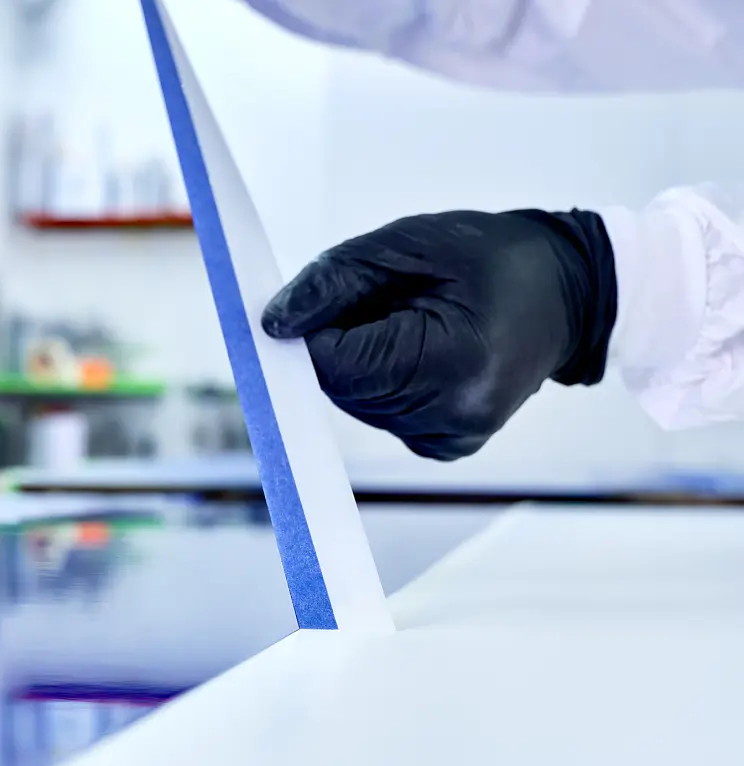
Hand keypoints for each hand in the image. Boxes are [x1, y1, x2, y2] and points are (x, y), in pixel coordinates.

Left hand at [261, 209, 616, 459]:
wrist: (567, 292)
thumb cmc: (494, 258)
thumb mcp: (410, 244)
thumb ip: (335, 280)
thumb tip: (274, 322)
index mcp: (451, 364)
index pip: (336, 364)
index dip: (313, 330)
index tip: (322, 297)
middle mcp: (452, 417)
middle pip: (340, 388)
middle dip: (341, 340)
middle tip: (384, 299)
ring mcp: (450, 438)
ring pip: (355, 403)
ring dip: (361, 358)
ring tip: (411, 319)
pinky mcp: (445, 445)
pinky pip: (380, 412)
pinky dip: (382, 378)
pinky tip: (419, 349)